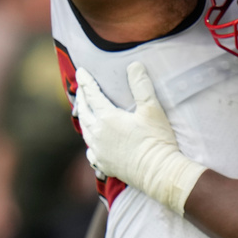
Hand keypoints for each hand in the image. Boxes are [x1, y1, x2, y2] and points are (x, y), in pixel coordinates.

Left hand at [75, 62, 205, 214]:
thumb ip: (141, 86)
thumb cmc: (156, 139)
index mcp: (108, 118)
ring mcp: (98, 151)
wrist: (158, 171)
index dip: (86, 82)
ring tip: (84, 112)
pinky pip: (90, 151)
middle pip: (84, 112)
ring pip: (85, 131)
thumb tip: (134, 65)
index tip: (80, 71)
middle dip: (81, 98)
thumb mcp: (152, 109)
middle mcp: (98, 134)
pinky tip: (93, 144)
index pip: (93, 95)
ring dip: (84, 118)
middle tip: (80, 88)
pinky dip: (90, 142)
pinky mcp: (103, 164)